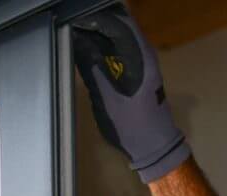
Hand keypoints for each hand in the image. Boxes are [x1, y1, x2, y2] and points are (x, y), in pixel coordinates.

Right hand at [71, 6, 189, 182]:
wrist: (154, 147)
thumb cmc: (132, 127)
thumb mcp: (107, 98)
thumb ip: (92, 68)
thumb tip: (78, 42)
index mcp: (141, 56)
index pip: (119, 21)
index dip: (97, 18)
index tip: (75, 21)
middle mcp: (145, 52)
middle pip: (120, 23)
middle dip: (96, 23)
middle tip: (72, 28)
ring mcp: (143, 60)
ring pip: (119, 34)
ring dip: (99, 33)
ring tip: (75, 35)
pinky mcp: (138, 68)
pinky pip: (120, 47)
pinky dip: (104, 44)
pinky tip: (88, 50)